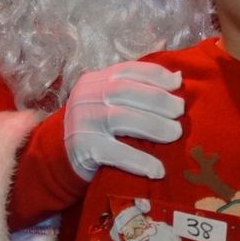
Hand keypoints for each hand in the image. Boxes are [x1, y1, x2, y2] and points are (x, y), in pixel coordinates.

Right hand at [61, 61, 183, 180]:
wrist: (59, 158)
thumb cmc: (96, 128)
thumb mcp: (108, 102)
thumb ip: (136, 90)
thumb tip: (177, 77)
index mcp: (94, 80)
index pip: (127, 71)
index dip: (155, 75)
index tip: (178, 83)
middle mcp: (86, 96)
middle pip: (125, 91)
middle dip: (158, 100)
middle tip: (180, 112)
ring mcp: (82, 122)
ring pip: (121, 118)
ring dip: (154, 126)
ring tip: (175, 134)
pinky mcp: (83, 148)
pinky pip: (115, 153)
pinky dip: (139, 160)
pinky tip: (157, 170)